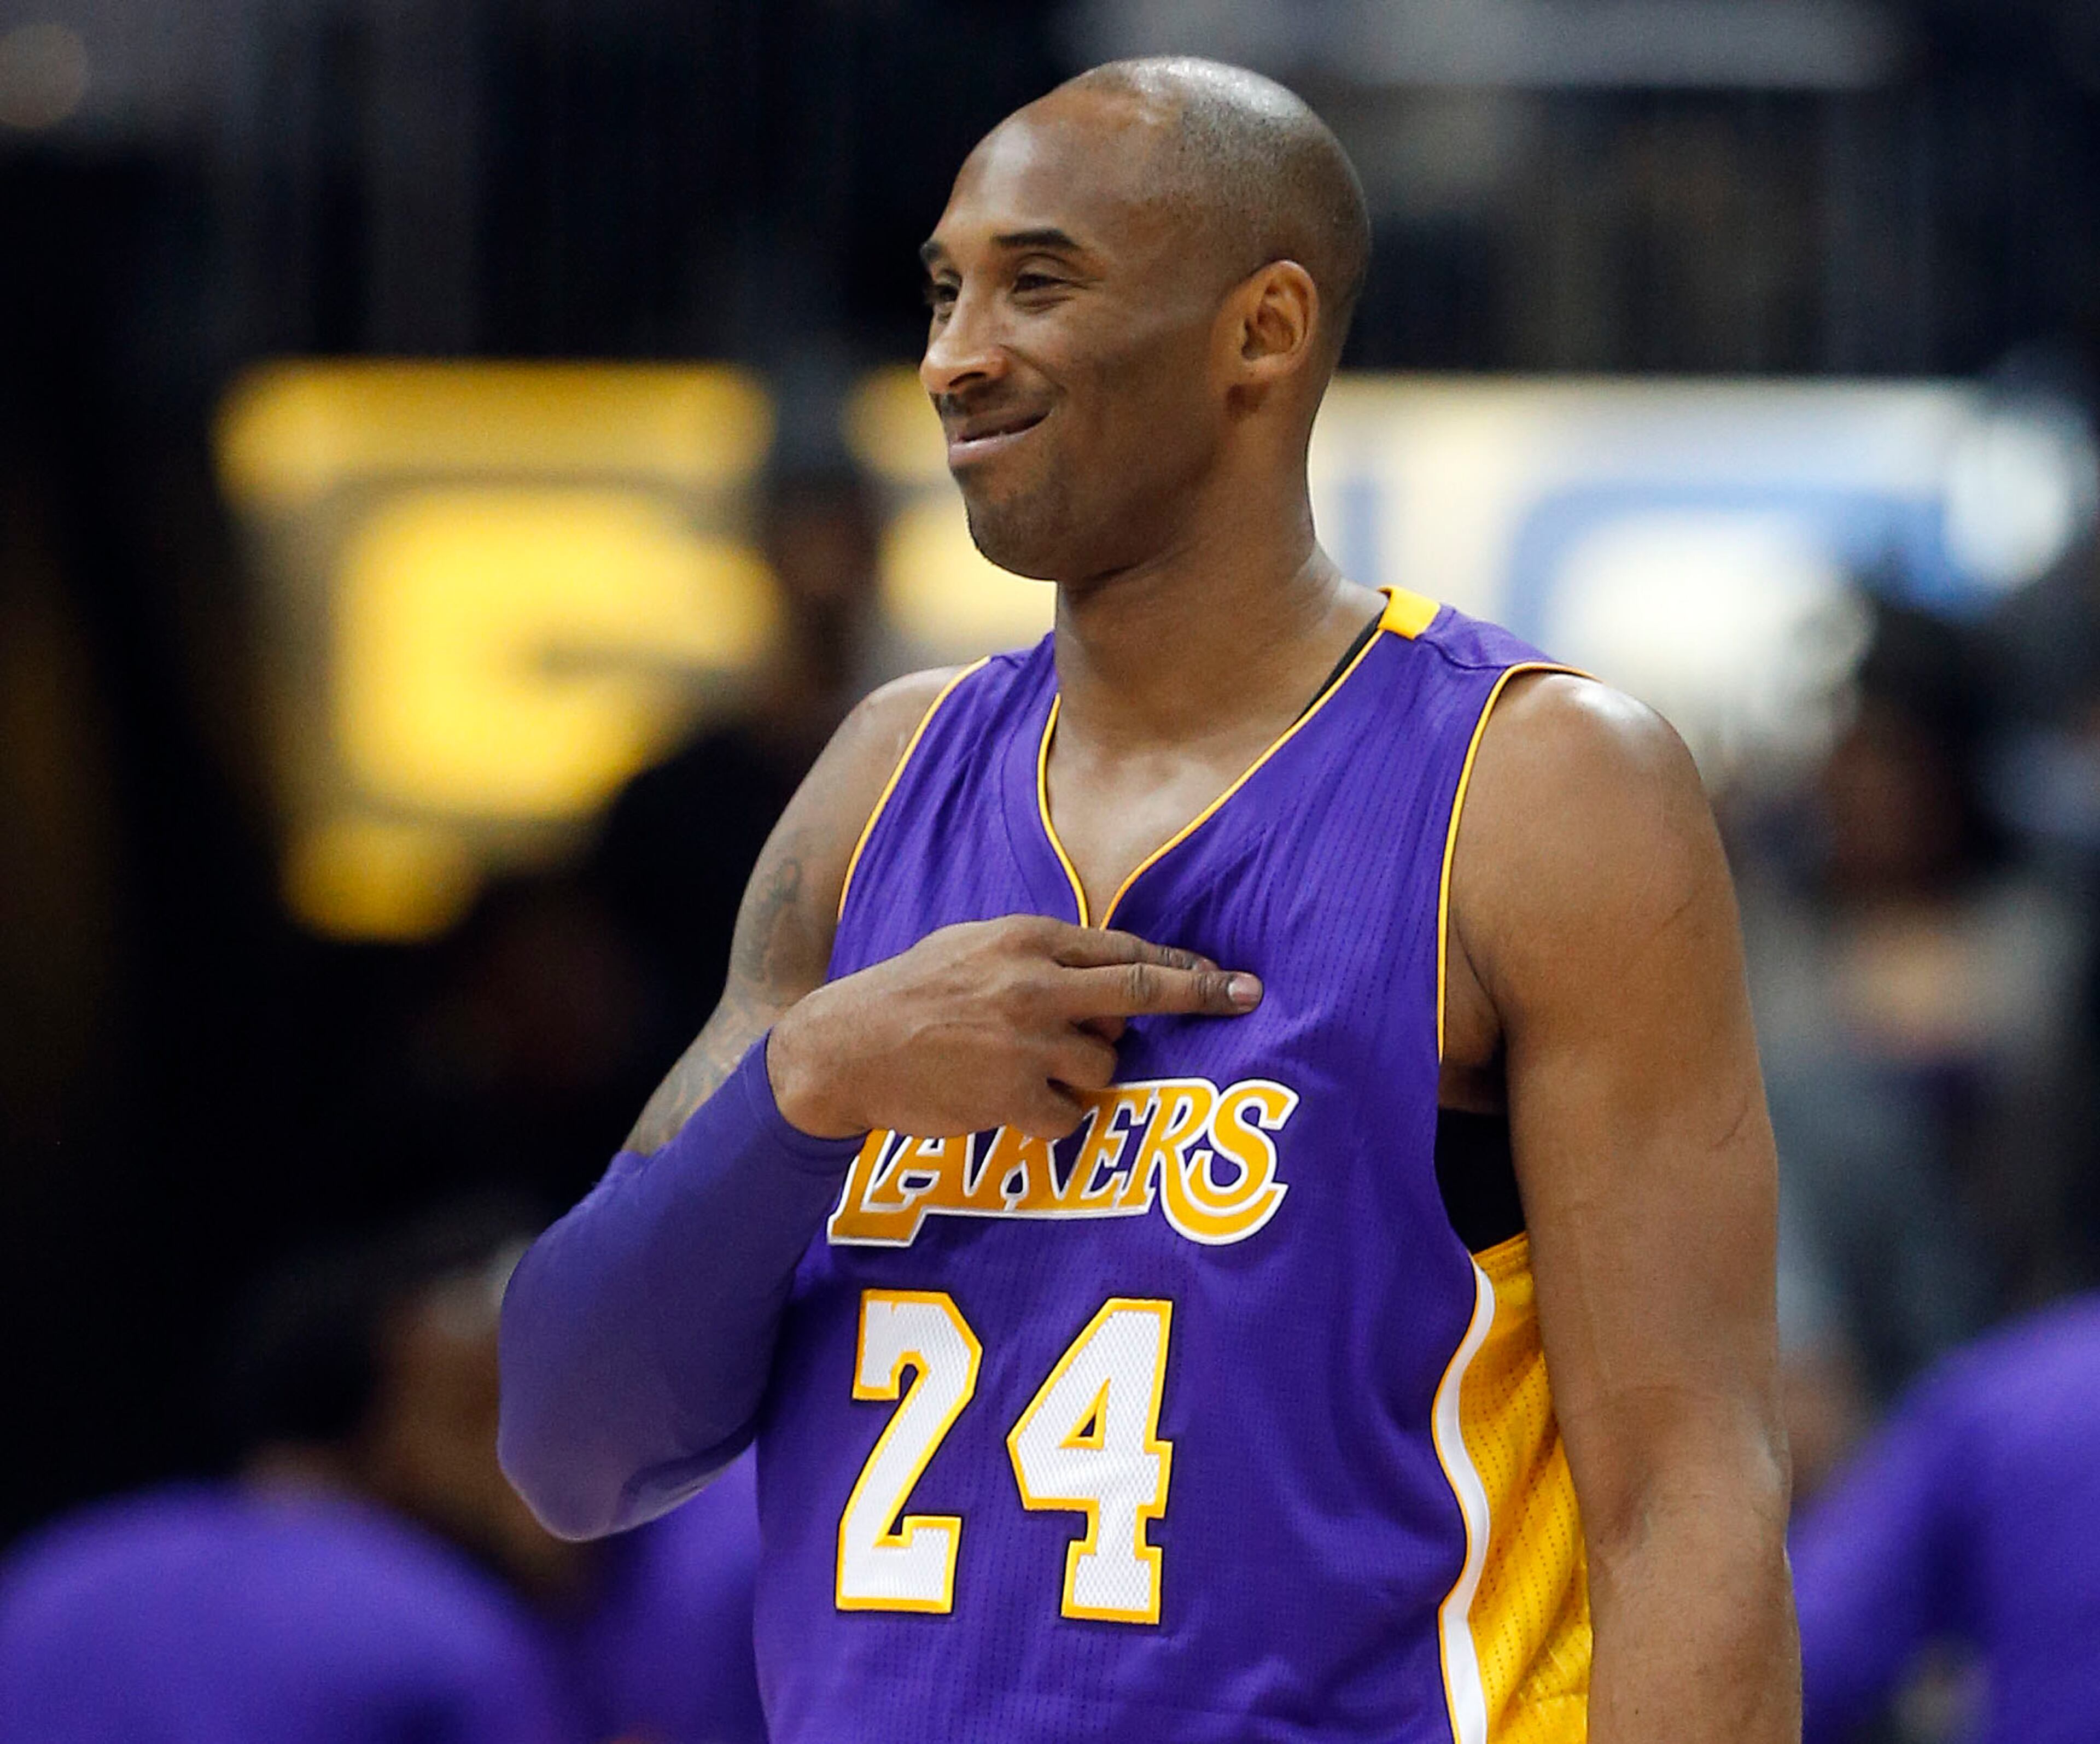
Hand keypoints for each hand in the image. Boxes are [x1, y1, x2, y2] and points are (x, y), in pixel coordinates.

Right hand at [766, 915, 1261, 1140]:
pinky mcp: (1012, 1095)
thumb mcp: (973, 946)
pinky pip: (1070, 1114)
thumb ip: (1038, 954)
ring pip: (1104, 1062)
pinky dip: (1054, 1115)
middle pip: (1142, 991)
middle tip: (1245, 1000)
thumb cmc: (911, 994)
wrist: (845, 1046)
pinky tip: (1012, 1103)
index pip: (1125, 950)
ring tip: (1029, 1068)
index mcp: (1025, 938)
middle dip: (1201, 996)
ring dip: (1083, 1072)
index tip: (1226, 976)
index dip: (1182, 965)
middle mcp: (1034, 984)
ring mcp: (1026, 1041)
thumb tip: (1103, 973)